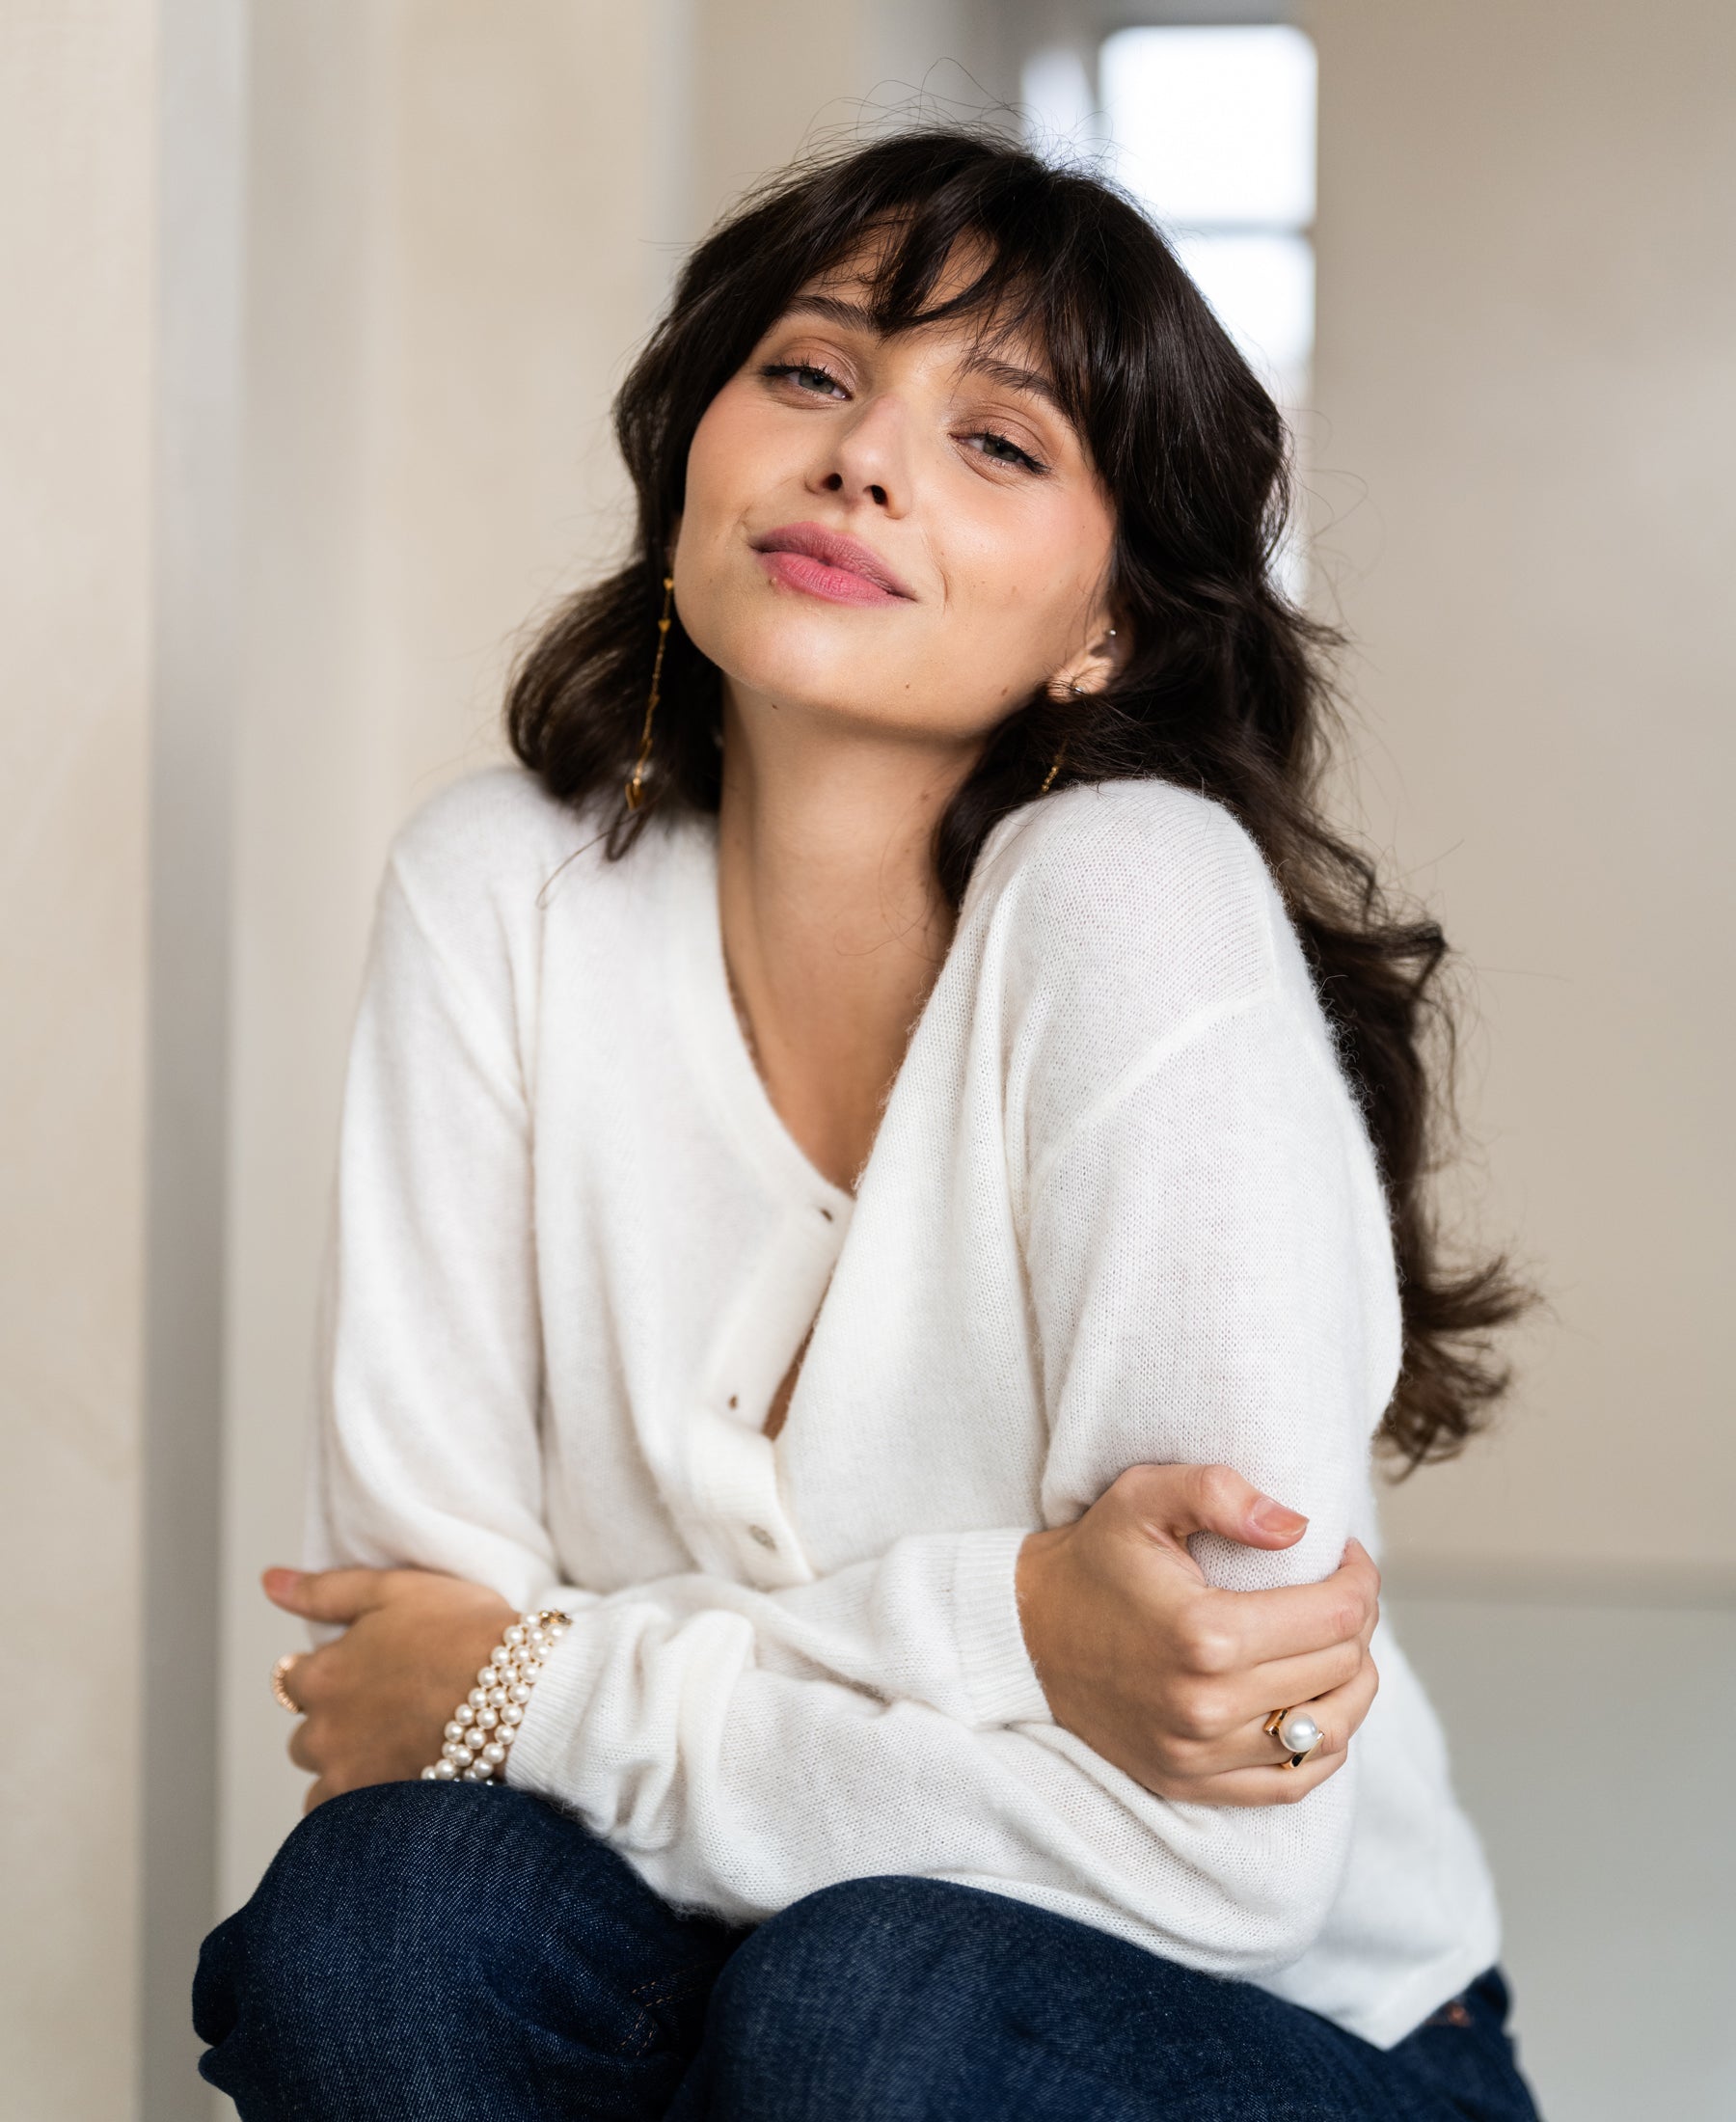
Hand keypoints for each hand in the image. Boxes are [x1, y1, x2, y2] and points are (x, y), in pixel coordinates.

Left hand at [265, 1566, 515, 1810]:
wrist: (520, 1693)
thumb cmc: (463, 1633)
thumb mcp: (394, 1590)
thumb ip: (325, 1591)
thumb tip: (268, 1581)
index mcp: (321, 1676)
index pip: (292, 1682)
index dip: (331, 1673)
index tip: (370, 1671)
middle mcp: (322, 1733)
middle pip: (307, 1737)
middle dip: (337, 1727)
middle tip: (392, 1711)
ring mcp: (349, 1779)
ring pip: (323, 1786)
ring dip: (348, 1772)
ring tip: (400, 1754)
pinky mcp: (379, 1813)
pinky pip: (350, 1823)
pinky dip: (367, 1809)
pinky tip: (403, 1786)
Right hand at [1015, 1465, 1378, 1806]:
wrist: (1029, 1633)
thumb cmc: (1094, 1559)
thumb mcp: (1142, 1497)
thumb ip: (1218, 1492)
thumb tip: (1297, 1527)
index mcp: (1204, 1635)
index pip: (1337, 1617)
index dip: (1360, 1580)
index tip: (1347, 1557)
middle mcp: (1207, 1707)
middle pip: (1340, 1669)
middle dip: (1357, 1621)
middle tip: (1340, 1590)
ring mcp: (1200, 1755)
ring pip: (1331, 1732)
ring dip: (1353, 1684)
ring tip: (1339, 1645)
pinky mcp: (1191, 1783)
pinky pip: (1292, 1783)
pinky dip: (1323, 1746)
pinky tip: (1314, 1703)